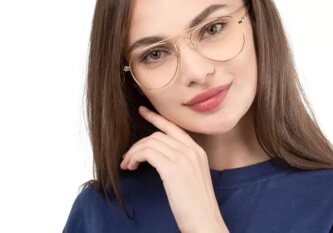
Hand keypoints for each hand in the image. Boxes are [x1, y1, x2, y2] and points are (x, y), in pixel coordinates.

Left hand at [120, 105, 228, 232]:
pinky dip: (135, 156)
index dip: (157, 118)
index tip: (143, 111)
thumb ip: (182, 163)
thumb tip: (161, 159)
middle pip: (158, 134)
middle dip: (138, 143)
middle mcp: (191, 151)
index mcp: (198, 152)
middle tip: (127, 157)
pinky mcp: (172, 168)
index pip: (174, 127)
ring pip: (150, 142)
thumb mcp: (193, 178)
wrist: (205, 221)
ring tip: (128, 164)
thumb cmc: (196, 206)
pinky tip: (132, 166)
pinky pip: (147, 152)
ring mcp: (183, 158)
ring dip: (134, 152)